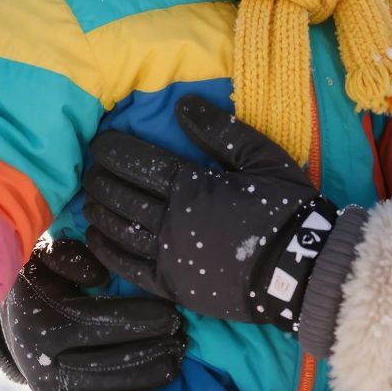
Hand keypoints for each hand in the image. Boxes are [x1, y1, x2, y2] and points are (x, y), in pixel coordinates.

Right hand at [0, 238, 188, 390]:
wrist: (11, 312)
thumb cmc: (41, 276)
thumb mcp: (46, 256)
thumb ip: (69, 256)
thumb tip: (96, 275)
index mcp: (41, 316)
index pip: (96, 320)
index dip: (137, 319)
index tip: (171, 316)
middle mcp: (40, 354)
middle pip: (101, 357)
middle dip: (146, 350)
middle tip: (181, 341)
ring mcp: (44, 380)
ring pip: (96, 385)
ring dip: (138, 378)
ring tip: (173, 365)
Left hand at [81, 95, 334, 330]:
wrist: (301, 270)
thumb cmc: (285, 209)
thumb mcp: (262, 157)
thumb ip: (221, 131)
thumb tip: (183, 104)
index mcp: (192, 187)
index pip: (139, 163)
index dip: (114, 151)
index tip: (99, 143)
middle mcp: (172, 221)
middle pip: (121, 196)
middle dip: (100, 179)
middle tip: (91, 169)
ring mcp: (169, 256)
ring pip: (119, 230)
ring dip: (99, 211)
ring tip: (90, 198)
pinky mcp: (172, 286)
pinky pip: (127, 267)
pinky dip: (106, 250)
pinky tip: (95, 237)